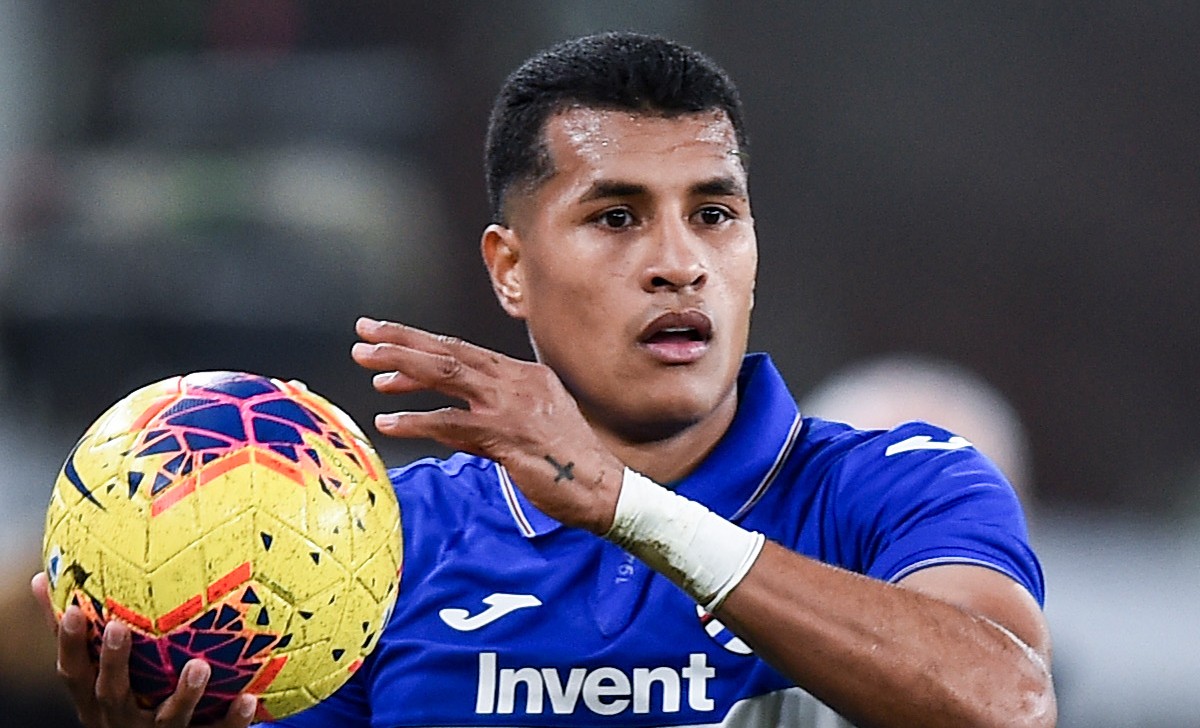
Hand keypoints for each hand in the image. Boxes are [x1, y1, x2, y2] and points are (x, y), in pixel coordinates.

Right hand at [30, 572, 256, 727]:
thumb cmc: (125, 701)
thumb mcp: (95, 677)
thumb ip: (78, 635)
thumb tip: (41, 577)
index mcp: (96, 700)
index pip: (74, 672)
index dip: (68, 643)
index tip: (72, 609)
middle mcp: (122, 719)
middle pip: (113, 693)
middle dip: (113, 661)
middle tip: (118, 626)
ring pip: (168, 718)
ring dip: (183, 694)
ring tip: (198, 667)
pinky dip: (231, 719)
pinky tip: (248, 698)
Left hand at [351, 316, 622, 533]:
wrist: (603, 487)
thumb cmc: (568, 460)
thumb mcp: (534, 420)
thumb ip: (494, 411)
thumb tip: (454, 414)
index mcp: (523, 375)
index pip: (463, 350)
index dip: (421, 341)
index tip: (387, 335)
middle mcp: (516, 382)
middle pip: (450, 352)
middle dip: (403, 341)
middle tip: (364, 335)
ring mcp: (511, 407)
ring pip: (448, 377)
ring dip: (403, 369)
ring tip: (369, 367)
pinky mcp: (506, 436)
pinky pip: (452, 424)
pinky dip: (417, 422)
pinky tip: (390, 422)